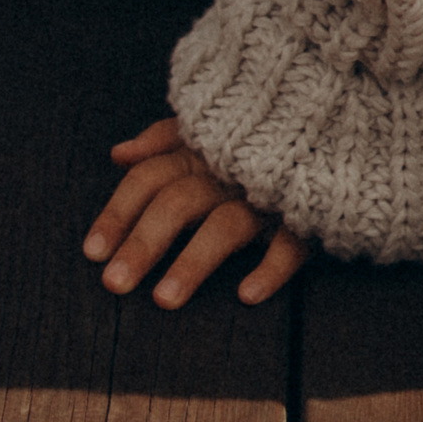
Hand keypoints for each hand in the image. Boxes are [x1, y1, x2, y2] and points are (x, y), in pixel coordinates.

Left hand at [85, 118, 307, 307]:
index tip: (91, 253)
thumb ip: (163, 138)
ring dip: (193, 262)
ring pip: (225, 225)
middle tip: (114, 285)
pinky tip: (248, 294)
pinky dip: (271, 267)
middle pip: (177, 204)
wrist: (330, 120)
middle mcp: (228, 170)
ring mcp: (268, 192)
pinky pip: (292, 241)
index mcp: (201, 150)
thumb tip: (118, 154)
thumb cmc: (260, 133)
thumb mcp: (209, 125)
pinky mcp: (307, 211)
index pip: (149, 178)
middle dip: (142, 244)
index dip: (118, 213)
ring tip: (165, 301)